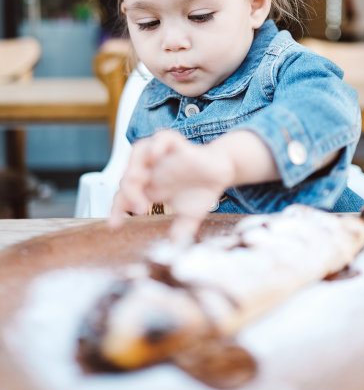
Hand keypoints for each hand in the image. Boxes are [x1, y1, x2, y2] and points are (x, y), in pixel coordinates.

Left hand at [109, 130, 234, 229]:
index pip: (124, 196)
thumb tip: (173, 251)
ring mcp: (163, 156)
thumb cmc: (202, 190)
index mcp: (149, 187)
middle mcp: (152, 170)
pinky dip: (156, 145)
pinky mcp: (177, 145)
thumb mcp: (189, 217)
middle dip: (129, 192)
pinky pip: (162, 138)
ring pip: (138, 151)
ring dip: (134, 165)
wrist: (223, 172)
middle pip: (127, 175)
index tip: (115, 225)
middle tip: (141, 209)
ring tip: (137, 180)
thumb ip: (179, 232)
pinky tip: (155, 156)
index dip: (117, 210)